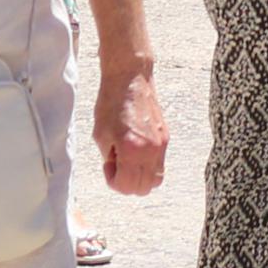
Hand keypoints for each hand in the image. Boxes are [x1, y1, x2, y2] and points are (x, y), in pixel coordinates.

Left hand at [94, 61, 169, 194]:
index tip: (108, 166)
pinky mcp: (166, 137)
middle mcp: (151, 150)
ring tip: (127, 161)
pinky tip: (135, 152)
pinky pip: (160, 164)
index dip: (113, 181)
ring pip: (156, 180)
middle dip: (127, 183)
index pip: (127, 186)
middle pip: (144, 188)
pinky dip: (148, 166)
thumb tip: (117, 169)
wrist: (130, 79)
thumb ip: (109, 157)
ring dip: (140, 178)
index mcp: (132, 149)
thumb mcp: (100, 134)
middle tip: (116, 165)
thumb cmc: (111, 102)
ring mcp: (161, 145)